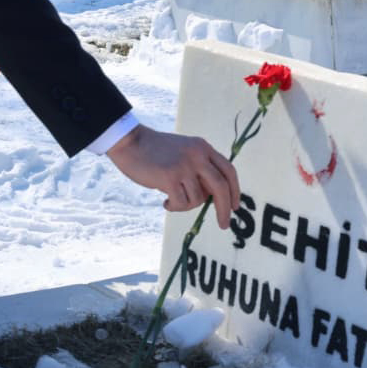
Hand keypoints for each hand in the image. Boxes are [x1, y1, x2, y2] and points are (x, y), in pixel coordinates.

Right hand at [106, 124, 240, 228]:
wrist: (130, 142)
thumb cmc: (155, 152)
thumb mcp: (184, 153)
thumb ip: (199, 169)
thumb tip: (213, 198)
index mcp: (203, 147)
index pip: (228, 170)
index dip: (235, 191)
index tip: (235, 207)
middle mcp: (197, 155)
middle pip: (221, 187)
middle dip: (224, 209)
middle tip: (224, 224)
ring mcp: (184, 165)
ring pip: (198, 199)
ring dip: (186, 205)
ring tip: (172, 198)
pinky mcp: (170, 177)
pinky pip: (181, 203)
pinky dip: (175, 207)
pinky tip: (165, 201)